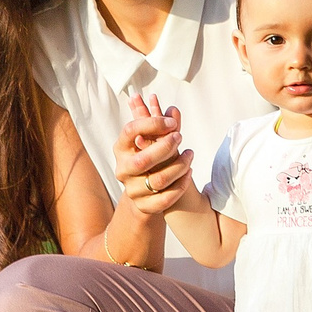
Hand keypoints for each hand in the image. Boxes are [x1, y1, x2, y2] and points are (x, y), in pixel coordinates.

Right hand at [115, 92, 194, 216]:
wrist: (145, 192)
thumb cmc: (151, 157)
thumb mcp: (152, 139)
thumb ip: (160, 124)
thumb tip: (168, 106)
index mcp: (121, 148)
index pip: (130, 131)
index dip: (152, 124)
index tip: (171, 122)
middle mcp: (122, 169)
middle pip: (144, 160)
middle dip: (166, 148)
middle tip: (181, 137)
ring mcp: (132, 189)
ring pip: (159, 180)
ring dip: (179, 166)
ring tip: (190, 155)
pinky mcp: (143, 206)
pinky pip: (165, 199)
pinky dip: (181, 185)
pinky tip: (189, 172)